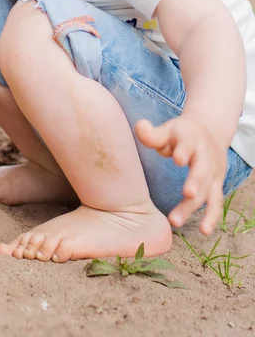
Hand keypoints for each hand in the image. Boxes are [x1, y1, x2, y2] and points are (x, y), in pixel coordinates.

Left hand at [135, 116, 226, 234]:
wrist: (208, 132)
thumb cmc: (179, 134)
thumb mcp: (167, 129)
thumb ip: (152, 133)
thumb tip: (140, 126)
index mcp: (191, 137)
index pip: (189, 143)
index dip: (184, 150)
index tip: (178, 159)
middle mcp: (206, 155)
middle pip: (201, 170)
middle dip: (195, 182)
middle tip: (187, 194)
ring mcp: (213, 171)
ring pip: (207, 190)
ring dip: (194, 206)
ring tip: (176, 220)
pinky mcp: (216, 184)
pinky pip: (215, 202)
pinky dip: (211, 217)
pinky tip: (203, 231)